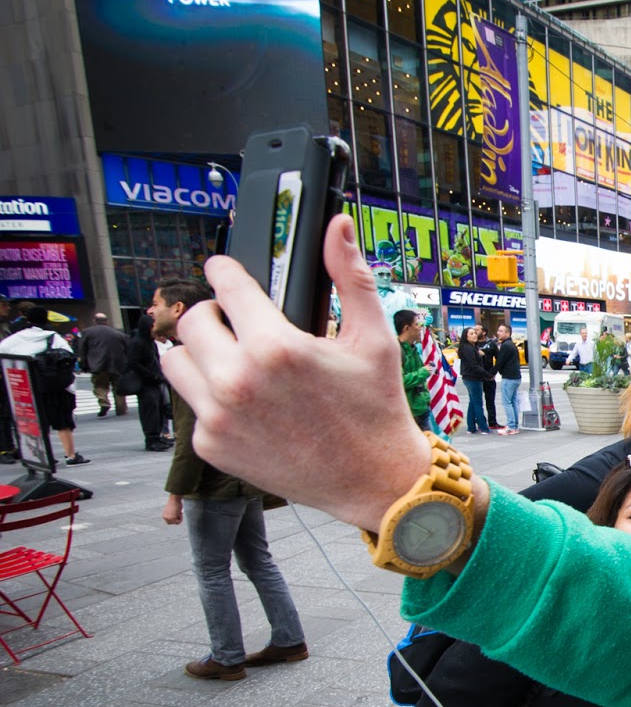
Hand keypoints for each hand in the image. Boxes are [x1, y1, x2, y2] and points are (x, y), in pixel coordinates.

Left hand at [161, 215, 431, 532]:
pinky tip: (246, 402)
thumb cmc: (377, 408)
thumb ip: (350, 276)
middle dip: (214, 315)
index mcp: (276, 347)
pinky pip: (192, 405)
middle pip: (193, 321)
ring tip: (232, 359)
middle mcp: (238, 380)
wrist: (375, 482)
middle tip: (237, 323)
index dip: (224, 271)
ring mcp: (219, 416)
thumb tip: (337, 224)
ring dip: (200, 354)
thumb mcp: (374, 339)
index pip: (225, 285)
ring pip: (177, 361)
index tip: (224, 270)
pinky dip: (211, 398)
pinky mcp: (212, 445)